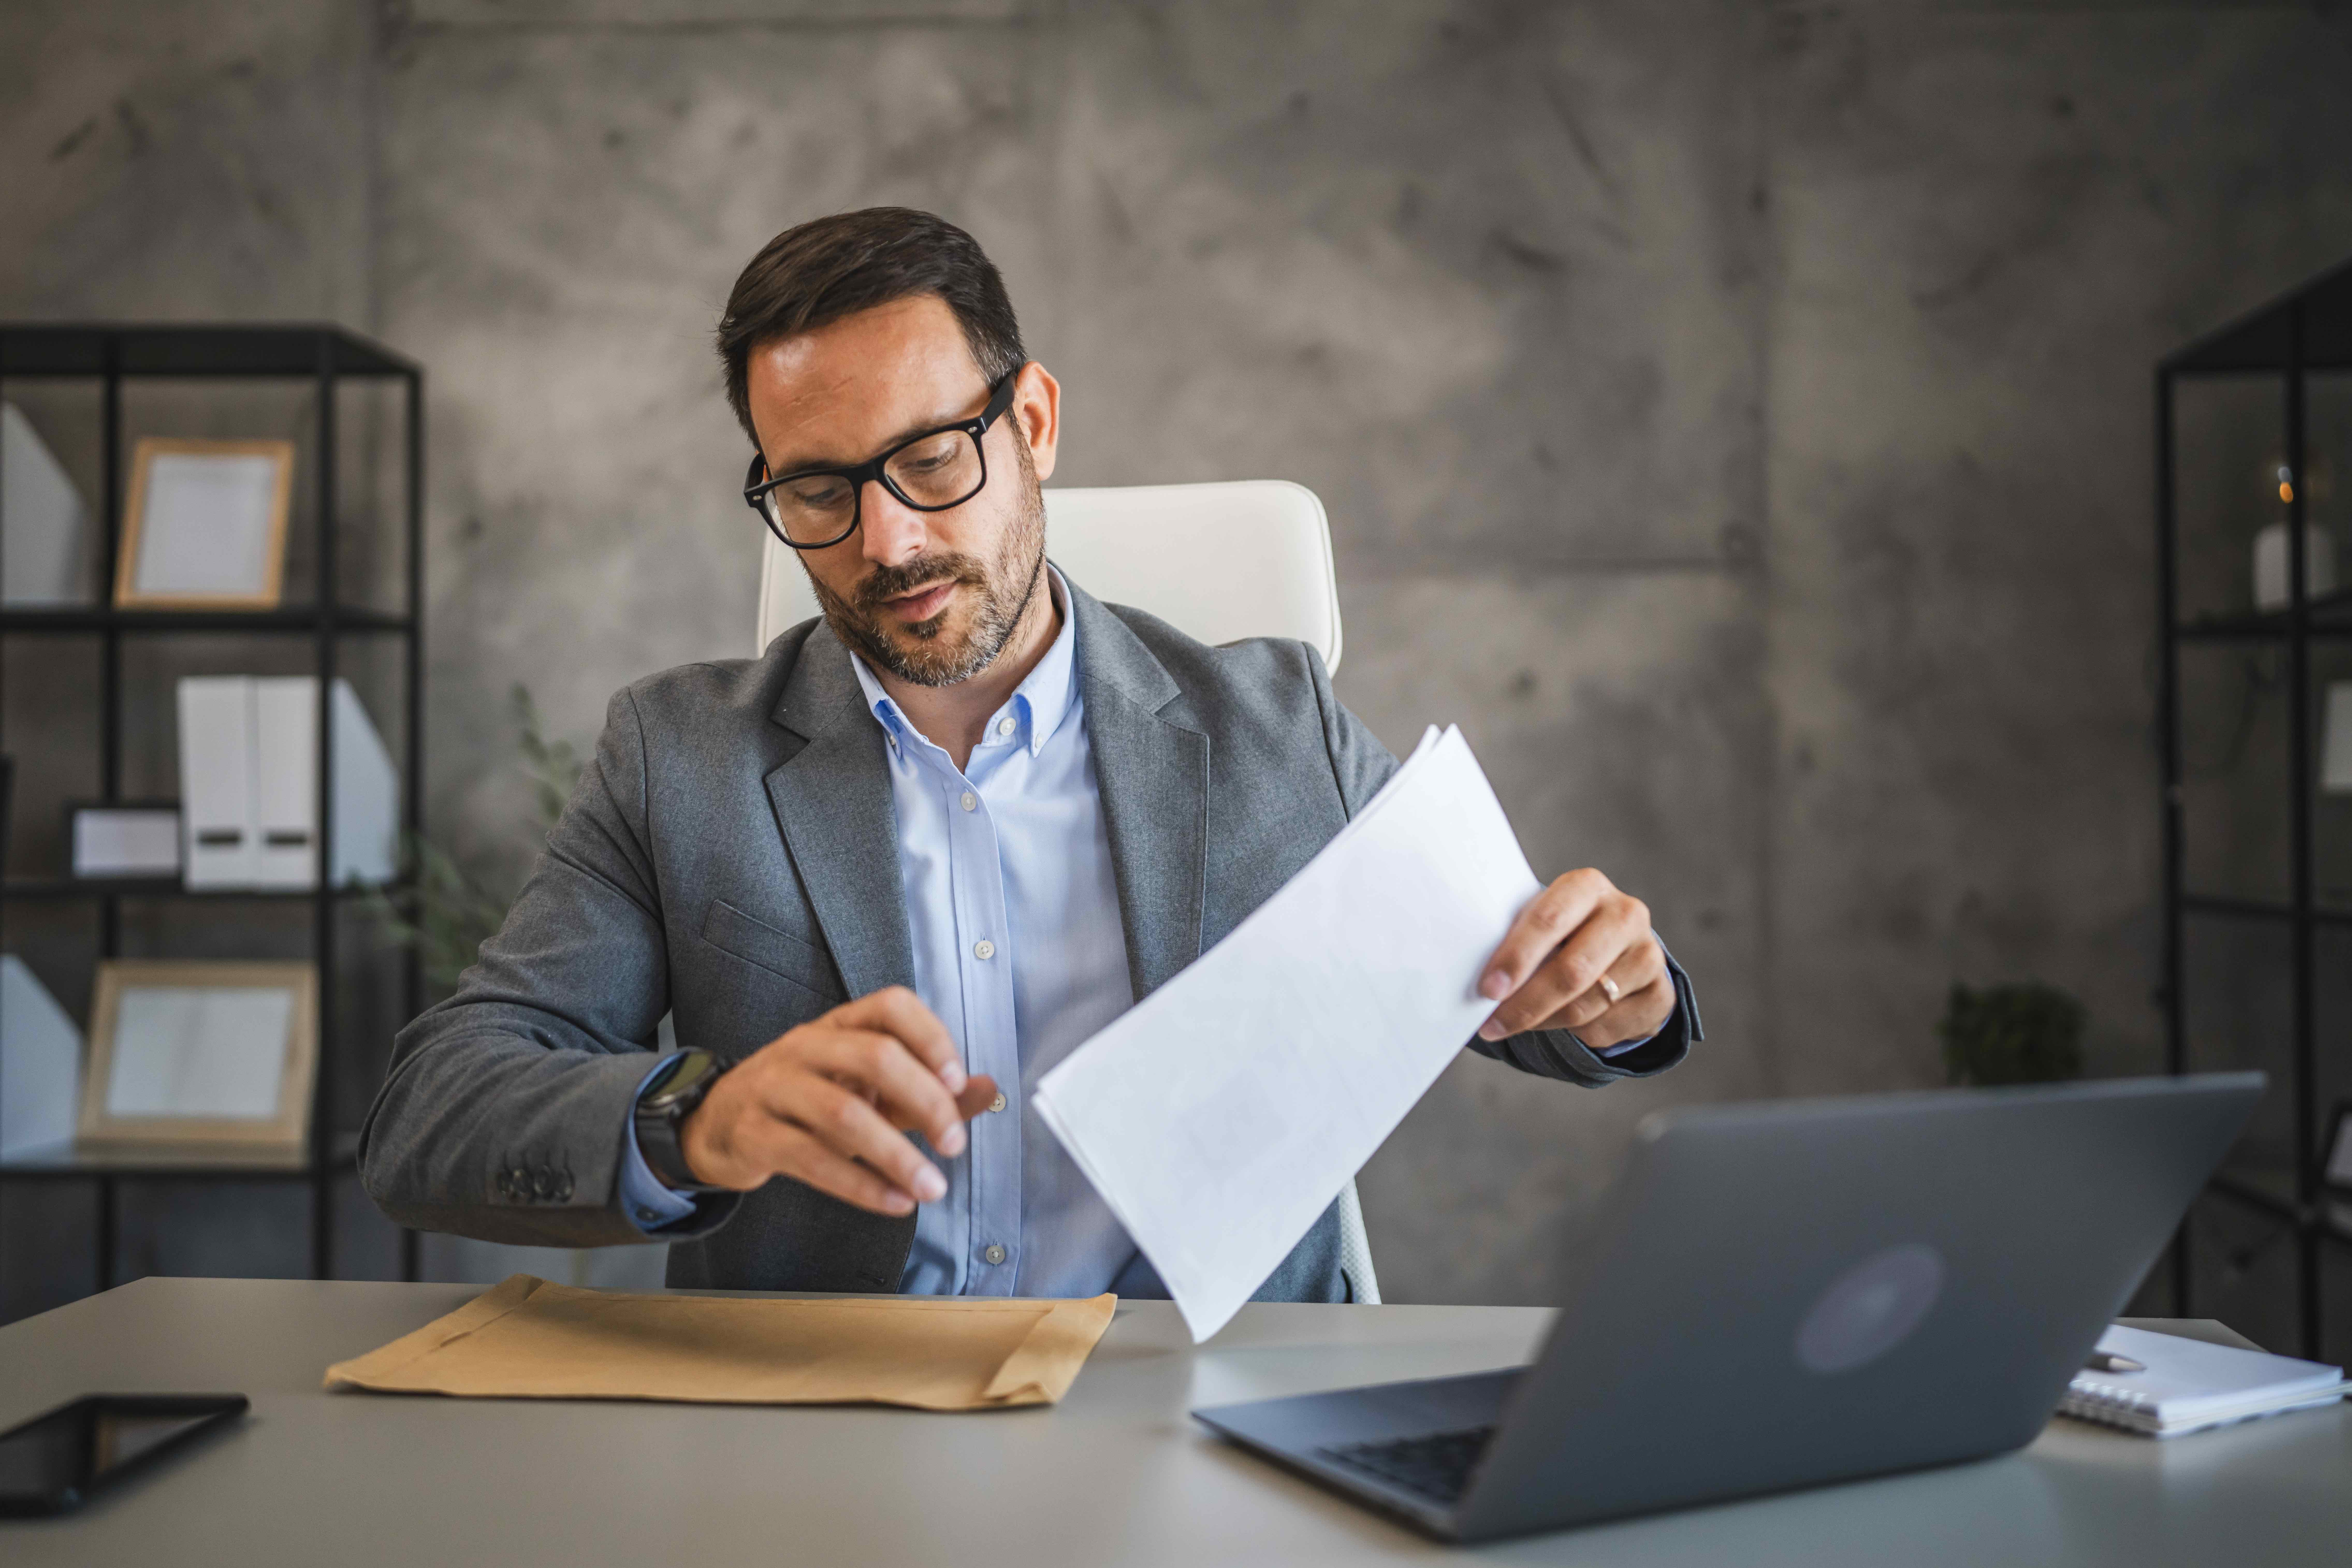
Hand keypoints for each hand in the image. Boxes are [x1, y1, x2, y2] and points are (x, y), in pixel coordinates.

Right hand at [678, 986, 997, 1214]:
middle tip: (954, 1144)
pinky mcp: (755, 1134)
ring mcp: (774, 1086)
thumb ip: (927, 1089)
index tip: (958, 1081)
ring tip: (932, 1188)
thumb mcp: (868, 1089)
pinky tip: (894, 1202)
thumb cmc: (808, 1102)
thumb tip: (988, 1089)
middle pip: (875, 1056)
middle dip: (925, 1101)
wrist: (719, 1125)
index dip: (931, 1038)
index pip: (891, 1006)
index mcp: (839, 1025)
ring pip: (843, 1112)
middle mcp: (805, 1046)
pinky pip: (811, 1159)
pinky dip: (859, 1184)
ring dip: (896, 1155)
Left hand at [1475, 868, 1674, 1051]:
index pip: (1549, 920)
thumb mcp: (1539, 923)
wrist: (1617, 949)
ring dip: (1545, 1023)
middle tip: (1493, 1025)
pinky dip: (1577, 1035)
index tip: (1489, 989)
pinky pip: (1607, 1028)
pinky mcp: (1662, 994)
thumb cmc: (1561, 934)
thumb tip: (1485, 985)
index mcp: (1588, 886)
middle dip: (1526, 1004)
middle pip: (1572, 971)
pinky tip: (1566, 1022)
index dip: (1516, 958)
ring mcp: (1650, 955)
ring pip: (1586, 1006)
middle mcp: (1626, 914)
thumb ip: (1516, 943)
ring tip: (1520, 1023)